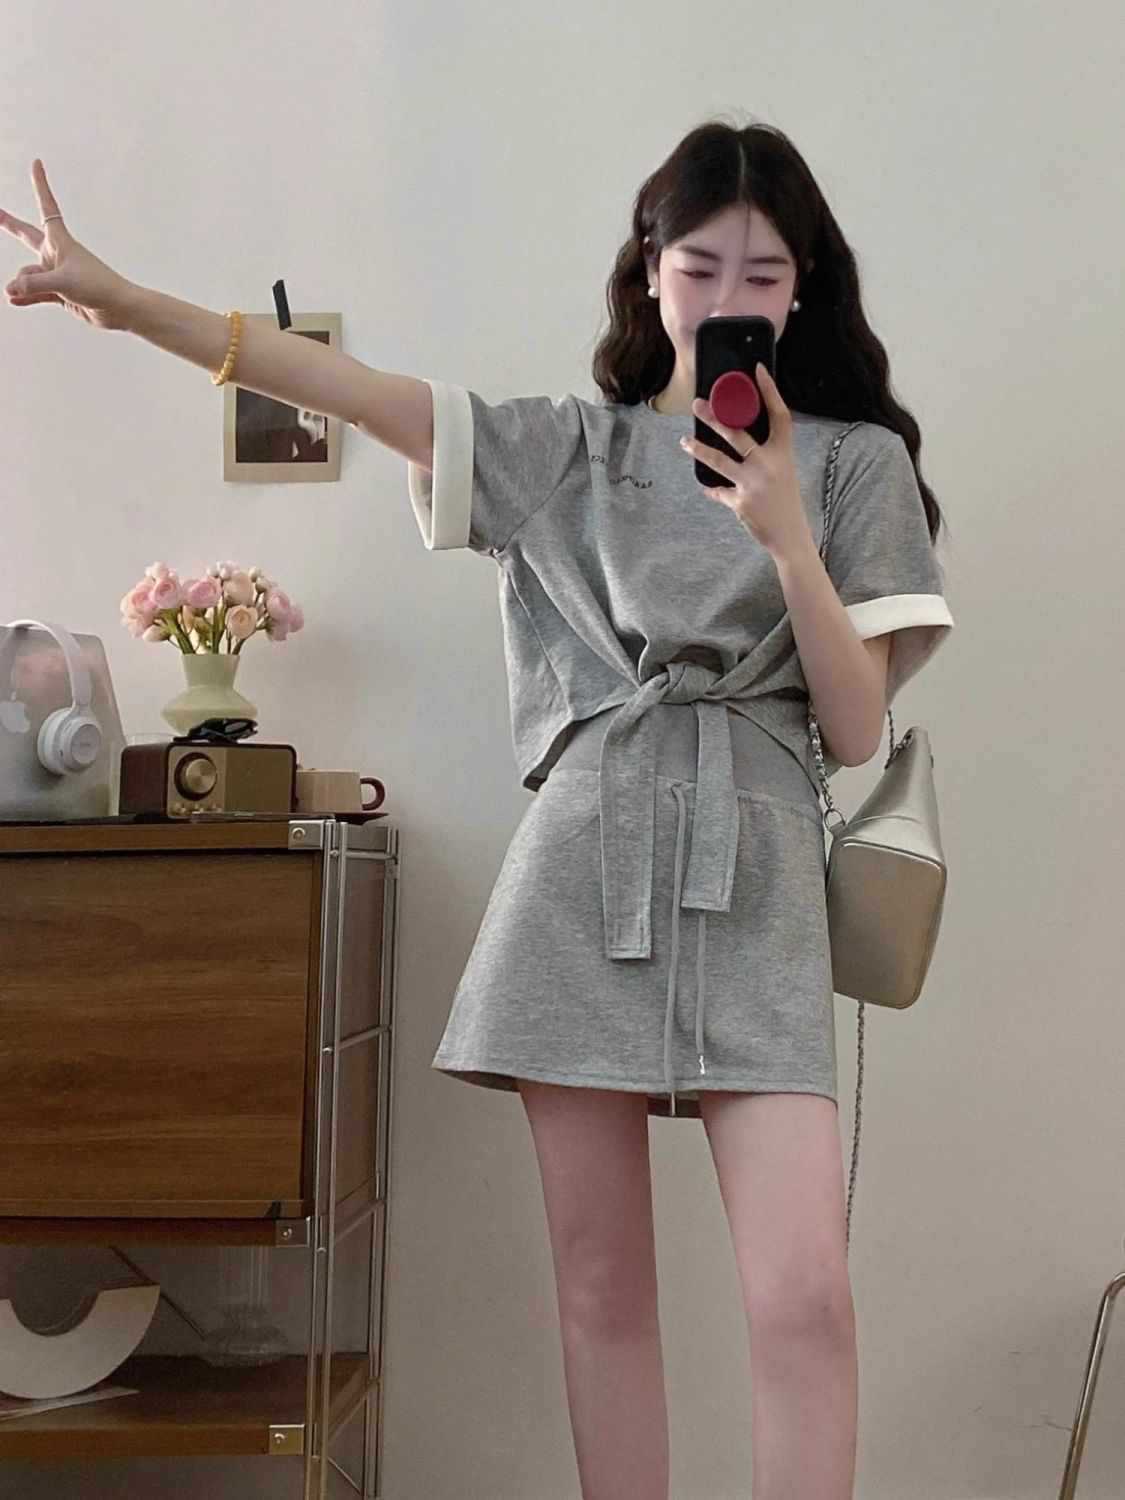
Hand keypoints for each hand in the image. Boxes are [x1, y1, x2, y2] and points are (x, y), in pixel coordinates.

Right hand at [2, 159, 134, 331]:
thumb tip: (11, 288)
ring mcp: (58, 274)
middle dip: (10, 225)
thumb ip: (33, 285)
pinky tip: (14, 300)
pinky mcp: (61, 292)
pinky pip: (37, 293)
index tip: (37, 163)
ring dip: (21, 285)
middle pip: (27, 235)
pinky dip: (26, 297)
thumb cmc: (97, 286)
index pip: (47, 206)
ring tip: (13, 294)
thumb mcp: (62, 282)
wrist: (118, 308)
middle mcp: (57, 254)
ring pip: (30, 275)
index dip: (40, 185)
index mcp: (60, 241)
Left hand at [680, 363, 812, 561]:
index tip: (758, 370)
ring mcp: (753, 483)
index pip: (779, 415)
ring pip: (718, 460)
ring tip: (684, 441)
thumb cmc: (786, 501)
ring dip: (698, 449)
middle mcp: (769, 464)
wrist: (790, 536)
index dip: (770, 391)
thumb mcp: (784, 472)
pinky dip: (714, 490)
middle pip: (737, 434)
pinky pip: (719, 491)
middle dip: (714, 417)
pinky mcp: (740, 501)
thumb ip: (766, 454)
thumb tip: (738, 436)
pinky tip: (709, 488)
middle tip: (697, 404)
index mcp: (784, 453)